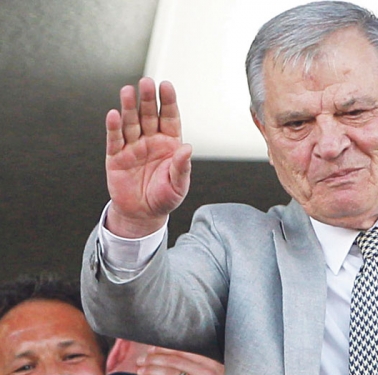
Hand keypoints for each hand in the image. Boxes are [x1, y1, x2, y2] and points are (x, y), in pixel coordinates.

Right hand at [105, 77, 191, 237]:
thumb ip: (182, 166)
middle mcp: (150, 140)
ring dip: (129, 107)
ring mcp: (132, 147)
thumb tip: (188, 148)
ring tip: (128, 91)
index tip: (166, 86)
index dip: (168, 102)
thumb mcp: (178, 185)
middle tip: (147, 82)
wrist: (143, 214)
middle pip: (148, 115)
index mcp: (169, 143)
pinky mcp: (116, 157)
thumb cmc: (164, 197)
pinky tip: (113, 114)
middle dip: (148, 99)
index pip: (169, 118)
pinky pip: (115, 140)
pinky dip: (113, 127)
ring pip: (130, 122)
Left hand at [136, 346, 224, 374]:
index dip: (165, 349)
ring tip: (140, 371)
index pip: (184, 351)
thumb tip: (172, 357)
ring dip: (152, 371)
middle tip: (141, 359)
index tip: (152, 348)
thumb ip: (201, 366)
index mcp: (212, 363)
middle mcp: (208, 373)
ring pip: (171, 374)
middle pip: (175, 361)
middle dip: (155, 359)